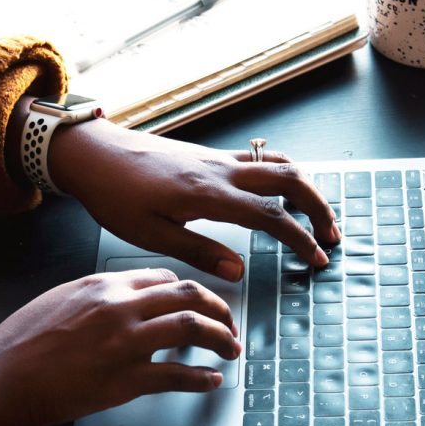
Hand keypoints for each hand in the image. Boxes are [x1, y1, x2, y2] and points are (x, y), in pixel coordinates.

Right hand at [0, 269, 239, 425]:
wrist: (0, 378)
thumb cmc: (22, 342)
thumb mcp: (60, 298)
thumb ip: (99, 295)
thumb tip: (129, 298)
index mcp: (104, 284)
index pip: (165, 278)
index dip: (190, 291)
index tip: (200, 304)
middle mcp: (120, 307)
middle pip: (189, 295)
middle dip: (219, 308)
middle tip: (229, 323)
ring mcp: (125, 343)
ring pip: (193, 328)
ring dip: (222, 338)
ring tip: (231, 349)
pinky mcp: (125, 380)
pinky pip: (177, 375)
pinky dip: (202, 379)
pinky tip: (211, 381)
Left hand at [48, 118, 340, 281]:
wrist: (94, 154)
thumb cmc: (114, 195)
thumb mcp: (151, 235)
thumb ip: (199, 252)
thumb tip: (239, 272)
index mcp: (208, 194)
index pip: (271, 216)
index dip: (299, 238)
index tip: (316, 259)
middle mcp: (220, 170)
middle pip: (289, 179)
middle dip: (318, 206)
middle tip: (331, 235)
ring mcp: (216, 158)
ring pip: (277, 163)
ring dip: (304, 187)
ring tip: (315, 215)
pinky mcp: (209, 155)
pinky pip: (258, 158)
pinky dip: (282, 174)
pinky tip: (280, 192)